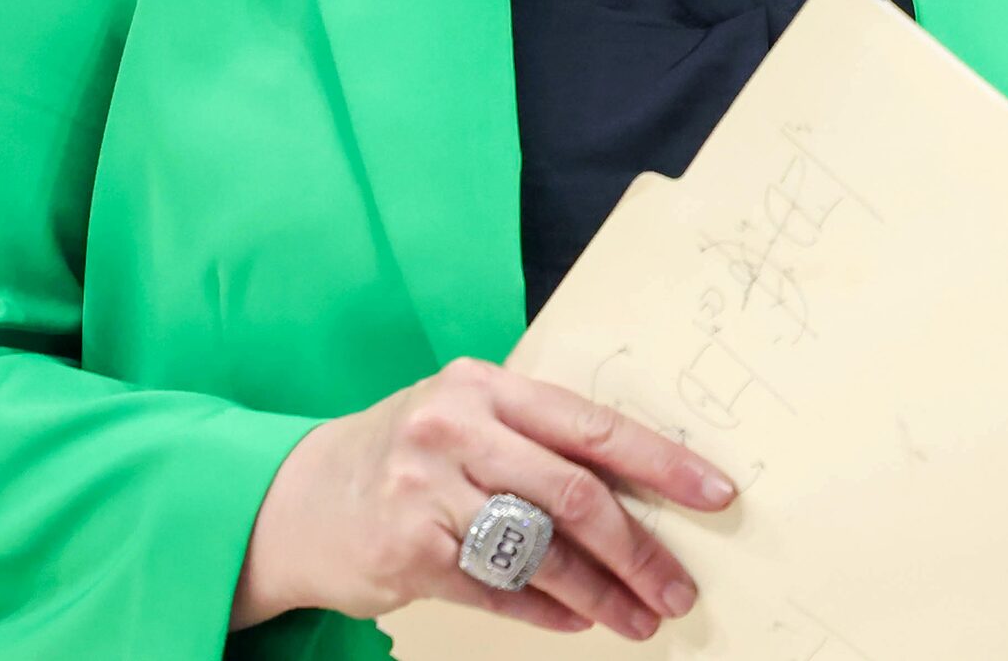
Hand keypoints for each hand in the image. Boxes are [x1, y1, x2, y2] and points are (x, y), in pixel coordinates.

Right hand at [233, 358, 735, 638]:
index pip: (593, 426)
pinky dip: (546, 610)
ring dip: (602, 593)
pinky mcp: (405, 551)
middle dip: (638, 548)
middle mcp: (453, 430)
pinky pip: (497, 589)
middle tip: (679, 587)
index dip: (663, 463)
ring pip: (540, 550)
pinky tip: (579, 620)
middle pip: (574, 494)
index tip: (715, 495)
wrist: (292, 499)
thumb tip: (644, 489)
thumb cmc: (406, 454)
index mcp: (484, 386)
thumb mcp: (466, 418)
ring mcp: (425, 491)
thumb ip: (539, 439)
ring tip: (640, 618)